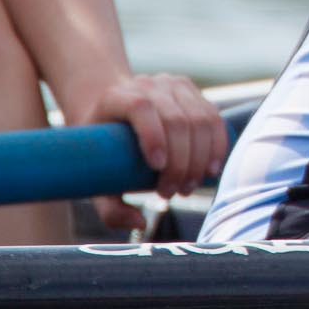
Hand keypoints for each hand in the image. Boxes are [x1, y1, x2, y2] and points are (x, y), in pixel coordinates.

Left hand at [74, 74, 227, 231]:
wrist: (106, 106)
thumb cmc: (98, 147)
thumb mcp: (91, 175)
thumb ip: (110, 206)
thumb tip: (141, 223)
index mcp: (117, 97)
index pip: (142, 108)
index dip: (154, 136)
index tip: (156, 168)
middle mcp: (148, 85)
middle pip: (176, 119)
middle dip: (181, 161)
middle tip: (173, 193)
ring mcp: (173, 85)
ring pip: (200, 119)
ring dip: (201, 158)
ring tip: (189, 187)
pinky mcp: (192, 91)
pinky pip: (214, 117)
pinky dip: (217, 145)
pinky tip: (211, 168)